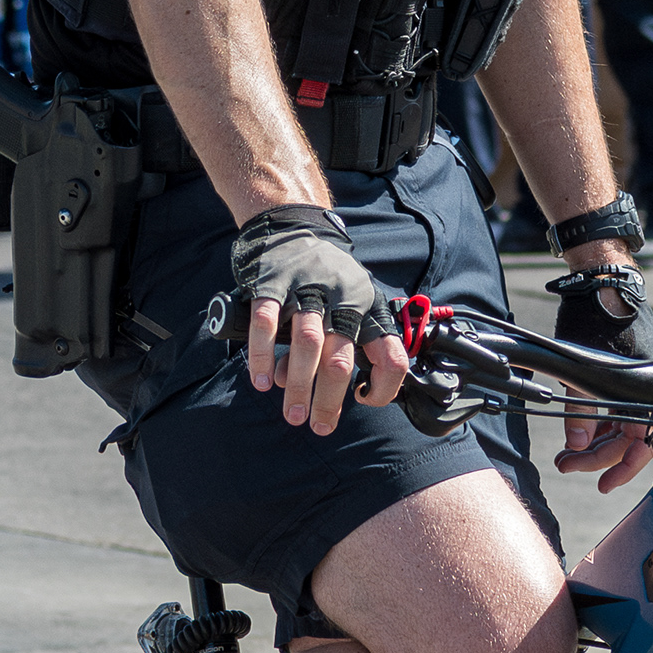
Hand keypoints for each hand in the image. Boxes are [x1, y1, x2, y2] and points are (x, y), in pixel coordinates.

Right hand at [225, 203, 405, 431]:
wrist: (293, 226)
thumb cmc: (328, 280)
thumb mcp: (353, 304)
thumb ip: (345, 346)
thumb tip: (324, 393)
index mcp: (369, 308)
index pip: (391, 355)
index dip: (384, 387)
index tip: (363, 400)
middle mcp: (343, 299)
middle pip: (342, 360)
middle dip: (329, 400)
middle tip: (317, 425)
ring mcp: (308, 290)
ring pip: (307, 345)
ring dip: (299, 385)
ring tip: (292, 414)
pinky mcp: (274, 282)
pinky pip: (267, 324)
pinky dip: (264, 356)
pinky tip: (261, 380)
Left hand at [546, 261, 652, 490]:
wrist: (602, 280)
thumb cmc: (596, 317)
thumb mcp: (581, 369)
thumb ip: (580, 410)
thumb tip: (577, 446)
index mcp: (643, 390)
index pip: (639, 442)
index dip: (621, 468)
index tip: (601, 484)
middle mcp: (643, 389)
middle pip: (626, 438)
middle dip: (595, 457)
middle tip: (566, 464)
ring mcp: (632, 382)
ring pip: (618, 425)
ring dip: (593, 441)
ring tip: (566, 453)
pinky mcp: (621, 373)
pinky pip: (614, 409)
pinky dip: (596, 422)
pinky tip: (578, 430)